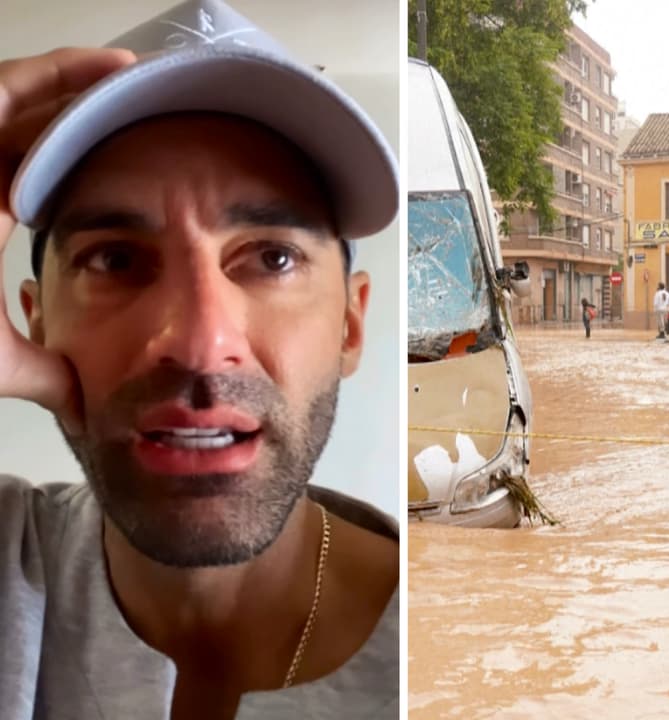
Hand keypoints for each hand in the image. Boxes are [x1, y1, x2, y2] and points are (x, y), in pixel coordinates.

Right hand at [0, 48, 133, 429]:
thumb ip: (42, 375)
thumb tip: (87, 409)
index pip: (50, 178)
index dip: (98, 165)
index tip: (158, 166)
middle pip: (50, 132)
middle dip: (105, 118)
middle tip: (170, 112)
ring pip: (36, 100)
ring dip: (94, 88)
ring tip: (156, 83)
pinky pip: (10, 82)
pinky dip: (62, 71)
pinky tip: (114, 67)